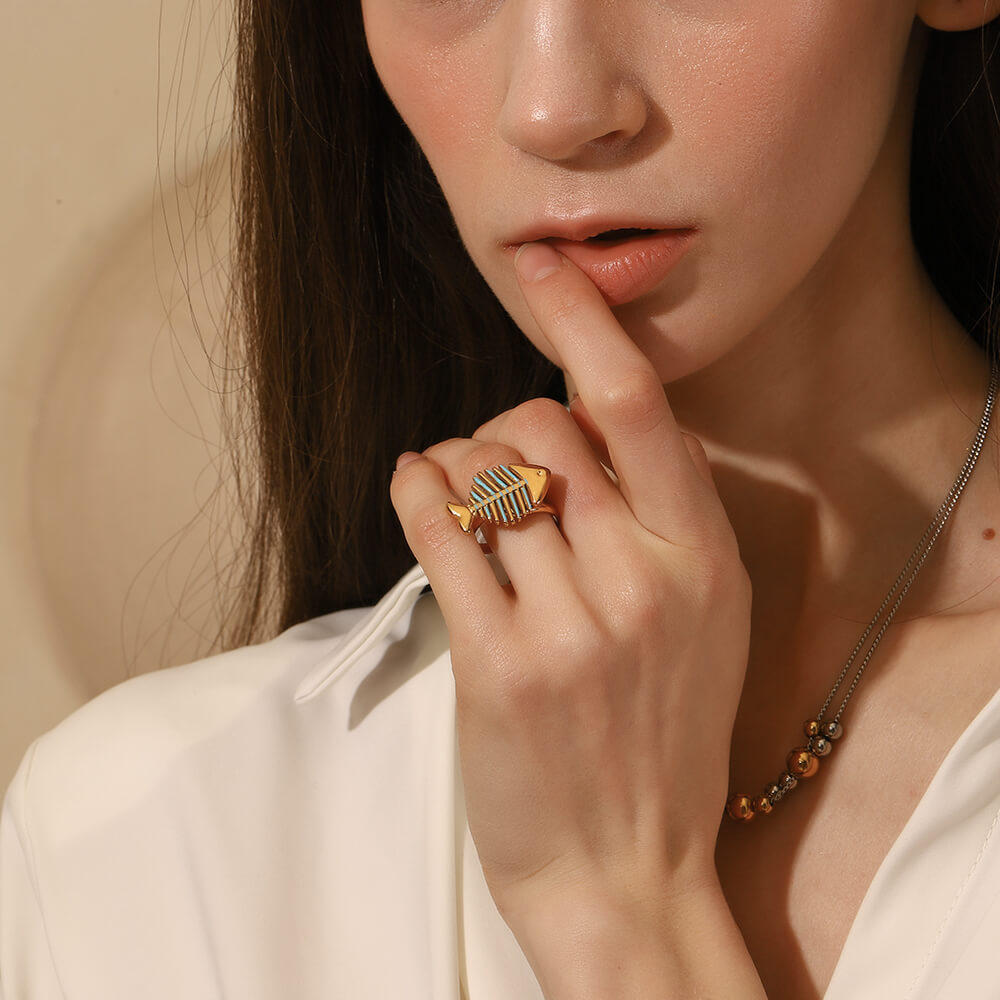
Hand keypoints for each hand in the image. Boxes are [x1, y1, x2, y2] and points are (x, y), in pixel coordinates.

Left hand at [390, 243, 760, 996]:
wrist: (626, 866)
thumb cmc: (663, 737)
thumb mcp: (707, 620)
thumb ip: (661, 518)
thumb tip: (585, 420)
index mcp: (700, 557)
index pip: (635, 405)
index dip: (584, 321)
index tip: (547, 268)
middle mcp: (640, 580)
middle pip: (540, 431)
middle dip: (506, 428)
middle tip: (500, 466)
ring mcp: (567, 624)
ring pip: (481, 476)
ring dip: (456, 466)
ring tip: (458, 494)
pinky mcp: (496, 663)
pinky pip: (438, 532)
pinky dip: (416, 488)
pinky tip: (415, 483)